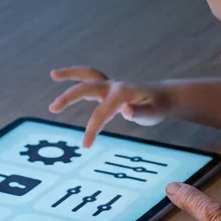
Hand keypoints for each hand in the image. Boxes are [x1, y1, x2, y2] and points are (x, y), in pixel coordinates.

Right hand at [48, 67, 175, 147]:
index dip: (92, 129)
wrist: (167, 97)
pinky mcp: (111, 89)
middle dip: (69, 97)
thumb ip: (141, 112)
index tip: (86, 146)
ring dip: (70, 74)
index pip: (102, 112)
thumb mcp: (155, 112)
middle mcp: (114, 86)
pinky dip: (79, 79)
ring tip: (53, 74)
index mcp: (122, 92)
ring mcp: (112, 85)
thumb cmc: (160, 106)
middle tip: (53, 108)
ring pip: (88, 75)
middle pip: (86, 87)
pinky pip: (91, 81)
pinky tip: (67, 82)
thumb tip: (125, 110)